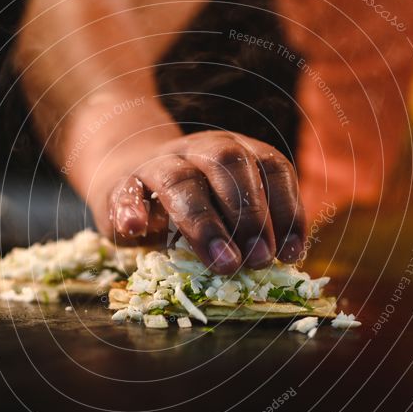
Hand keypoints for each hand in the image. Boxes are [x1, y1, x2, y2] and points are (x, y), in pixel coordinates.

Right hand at [89, 130, 306, 274]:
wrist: (128, 177)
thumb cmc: (191, 204)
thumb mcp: (226, 209)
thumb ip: (250, 229)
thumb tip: (279, 262)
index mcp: (236, 151)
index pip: (270, 166)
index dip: (285, 208)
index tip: (290, 252)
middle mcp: (200, 149)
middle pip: (227, 164)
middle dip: (249, 214)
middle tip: (259, 260)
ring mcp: (158, 163)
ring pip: (180, 179)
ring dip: (204, 222)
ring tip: (223, 261)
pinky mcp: (121, 184)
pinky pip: (127, 193)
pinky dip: (131, 210)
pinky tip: (137, 229)